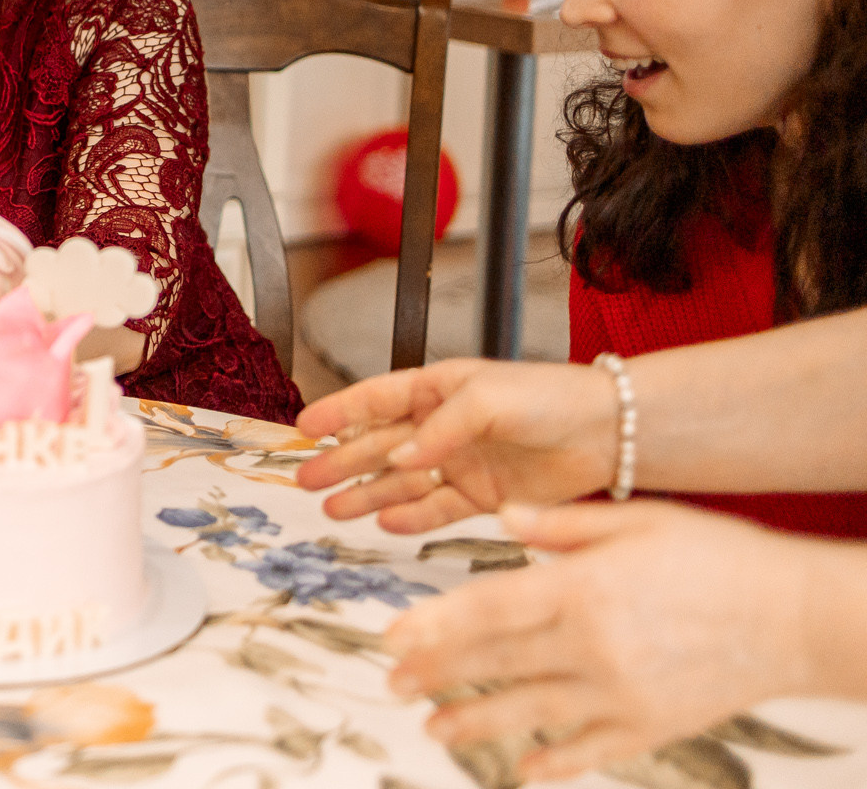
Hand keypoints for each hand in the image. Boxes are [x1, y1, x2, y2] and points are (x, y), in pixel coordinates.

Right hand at [294, 358, 618, 532]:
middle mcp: (442, 426)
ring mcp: (460, 462)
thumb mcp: (485, 398)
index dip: (338, 413)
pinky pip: (438, 509)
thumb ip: (438, 428)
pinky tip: (384, 523)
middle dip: (341, 462)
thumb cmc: (550, 397)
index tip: (303, 429)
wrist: (608, 433)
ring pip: (401, 482)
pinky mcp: (484, 496)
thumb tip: (399, 457)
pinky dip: (411, 517)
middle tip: (305, 480)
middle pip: (379, 446)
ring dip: (366, 494)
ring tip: (333, 510)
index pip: (375, 400)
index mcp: (437, 388)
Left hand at [386, 501, 815, 779]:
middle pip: (495, 663)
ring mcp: (620, 693)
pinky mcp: (650, 726)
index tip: (391, 637)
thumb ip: (562, 524)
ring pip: (529, 712)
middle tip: (393, 683)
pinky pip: (588, 750)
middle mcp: (592, 646)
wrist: (797, 616)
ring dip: (474, 721)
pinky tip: (521, 769)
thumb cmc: (720, 559)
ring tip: (432, 727)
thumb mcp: (636, 521)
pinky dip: (552, 762)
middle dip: (437, 674)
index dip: (432, 626)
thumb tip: (504, 519)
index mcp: (581, 588)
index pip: (487, 610)